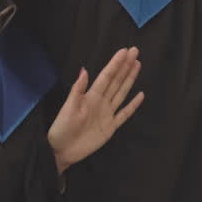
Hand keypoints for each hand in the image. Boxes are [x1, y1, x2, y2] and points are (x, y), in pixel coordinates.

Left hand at [48, 47, 145, 174]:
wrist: (61, 150)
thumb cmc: (62, 128)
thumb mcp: (68, 108)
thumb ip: (78, 90)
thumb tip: (84, 69)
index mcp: (91, 96)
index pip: (106, 76)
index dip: (116, 64)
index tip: (125, 51)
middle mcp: (101, 102)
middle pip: (116, 81)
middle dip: (126, 66)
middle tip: (135, 51)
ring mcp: (107, 114)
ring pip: (122, 92)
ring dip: (129, 79)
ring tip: (137, 65)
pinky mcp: (110, 127)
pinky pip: (124, 114)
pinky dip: (133, 105)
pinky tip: (140, 95)